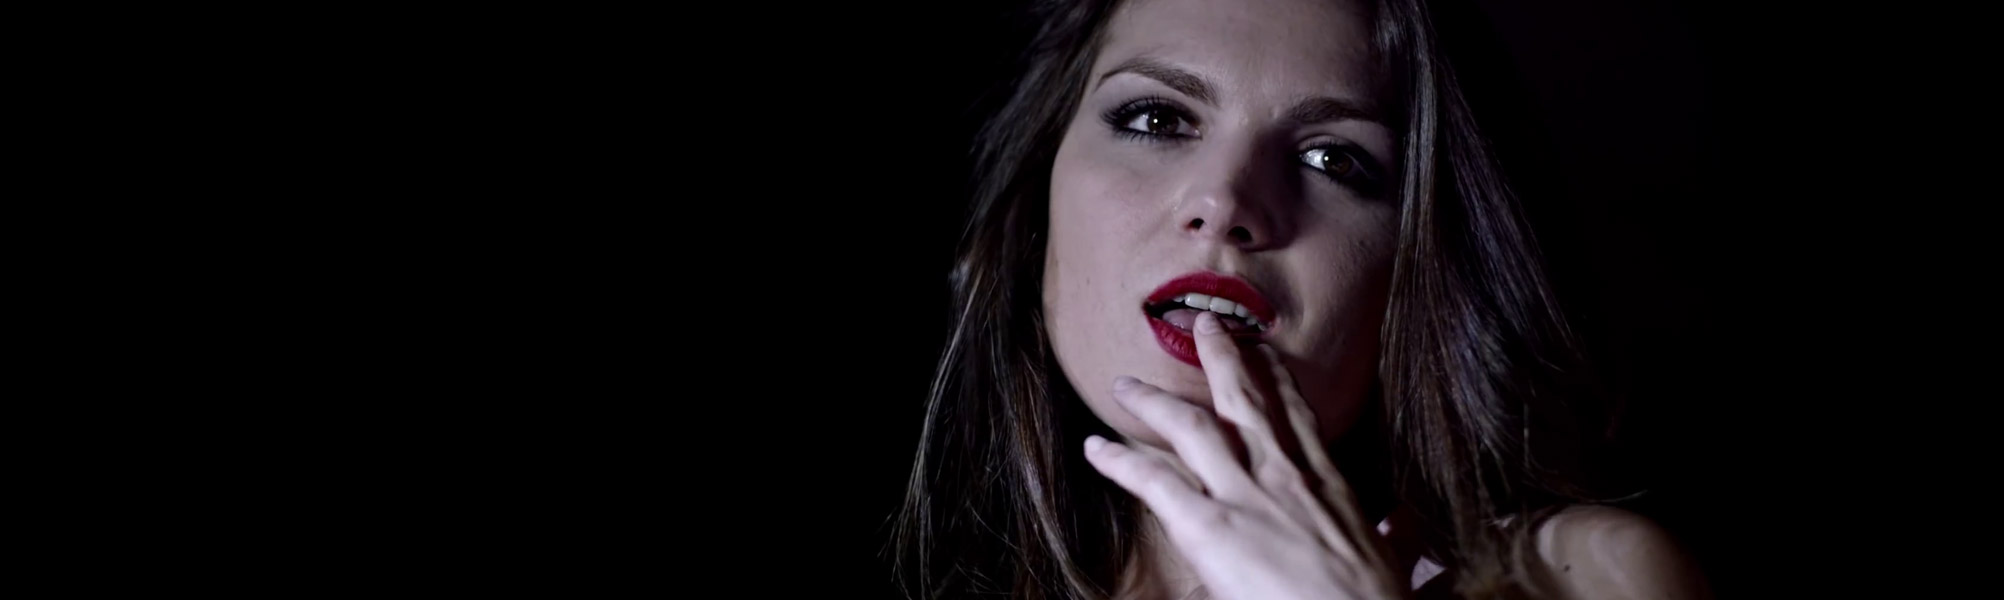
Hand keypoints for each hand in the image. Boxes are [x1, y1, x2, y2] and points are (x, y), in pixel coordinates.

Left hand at [1084, 312, 1407, 599]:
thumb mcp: (1395, 563)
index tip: (1266, 352)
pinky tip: (1096, 448)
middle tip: (1204, 326)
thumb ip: (1396, 537)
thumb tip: (1407, 524)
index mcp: (1330, 487)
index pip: (1299, 420)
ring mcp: (1245, 499)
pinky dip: (1120, 462)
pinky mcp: (1210, 529)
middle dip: (1222, 358)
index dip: (1279, 382)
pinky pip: (1154, 483)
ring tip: (1124, 384)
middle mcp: (1285, 479)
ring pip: (1192, 428)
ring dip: (1154, 400)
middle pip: (1247, 402)